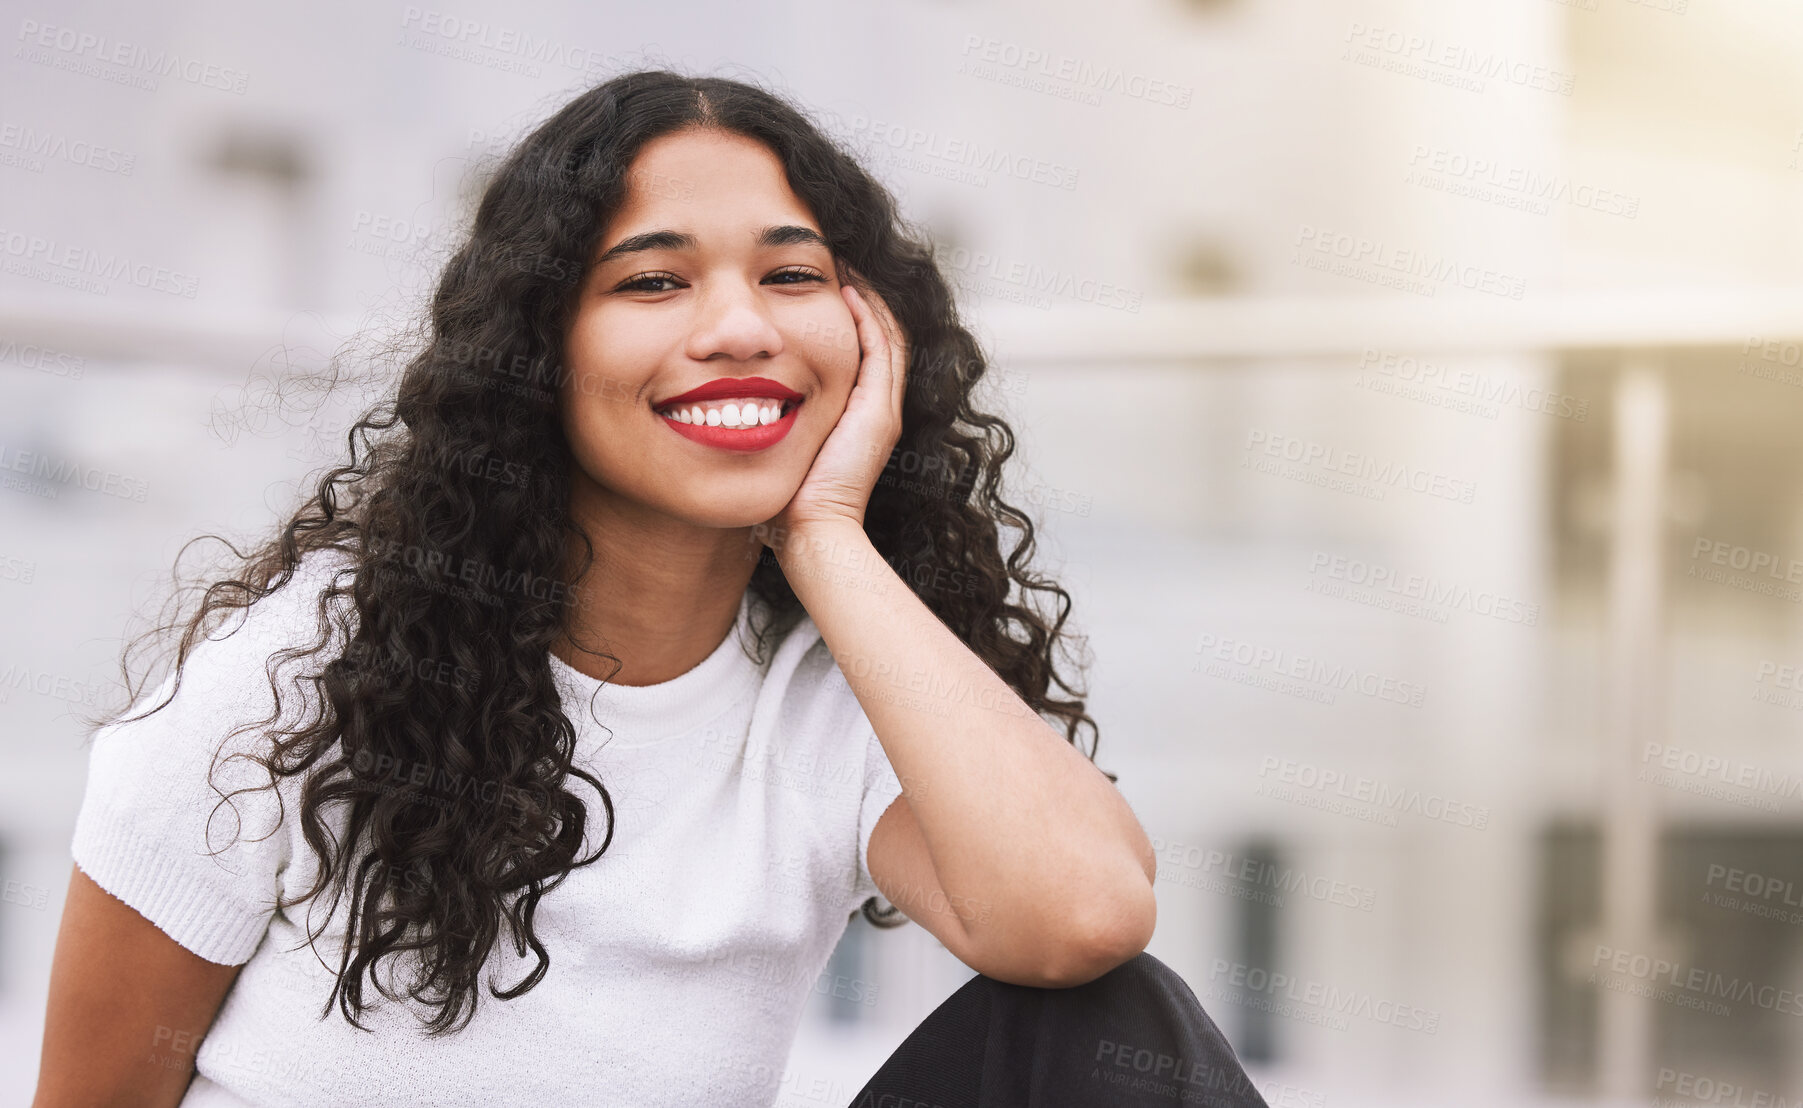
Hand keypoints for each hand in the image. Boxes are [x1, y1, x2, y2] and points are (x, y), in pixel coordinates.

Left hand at [768, 270, 907, 541]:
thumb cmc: (790, 502)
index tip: (822, 289)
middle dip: (861, 301)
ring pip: (886, 336)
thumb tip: (742, 407)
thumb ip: (777, 425)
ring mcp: (882, 408)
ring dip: (866, 299)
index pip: (862, 354)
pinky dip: (866, 316)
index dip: (848, 319)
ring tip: (843, 268)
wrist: (814, 530)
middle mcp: (877, 409)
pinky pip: (879, 347)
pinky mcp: (878, 408)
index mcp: (858, 419)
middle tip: (838, 266)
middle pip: (880, 338)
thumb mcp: (785, 451)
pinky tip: (845, 291)